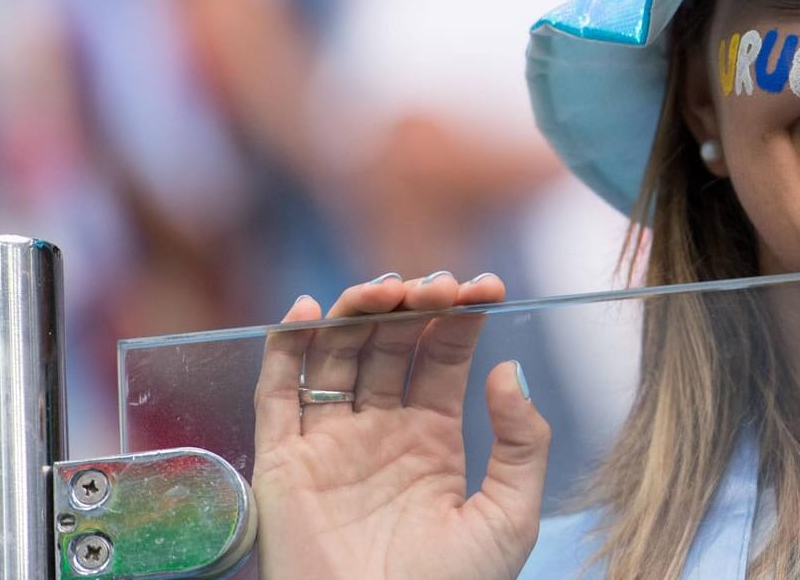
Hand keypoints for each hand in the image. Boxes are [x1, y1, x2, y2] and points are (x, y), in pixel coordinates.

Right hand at [252, 272, 550, 579]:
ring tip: (388, 289)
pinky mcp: (284, 464)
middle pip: (390, 343)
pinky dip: (284, 348)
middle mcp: (380, 432)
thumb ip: (522, 442)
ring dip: (357, 311)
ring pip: (337, 354)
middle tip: (439, 285)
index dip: (461, 315)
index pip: (443, 355)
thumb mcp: (511, 515)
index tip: (487, 286)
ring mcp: (331, 444)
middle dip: (413, 305)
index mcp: (434, 439)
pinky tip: (306, 311)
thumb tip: (509, 368)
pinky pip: (277, 395)